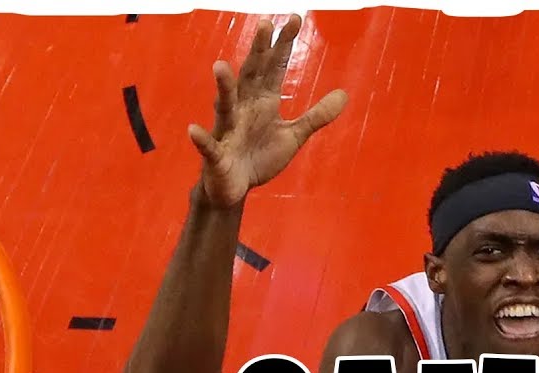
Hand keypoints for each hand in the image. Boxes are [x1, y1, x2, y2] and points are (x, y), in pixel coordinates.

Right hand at [189, 14, 347, 206]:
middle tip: (265, 24)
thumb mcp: (294, 135)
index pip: (273, 68)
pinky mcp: (216, 154)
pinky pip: (208, 146)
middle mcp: (243, 109)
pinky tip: (194, 130)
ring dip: (223, 87)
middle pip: (251, 76)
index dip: (283, 45)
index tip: (294, 18)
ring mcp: (228, 130)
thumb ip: (316, 115)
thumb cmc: (260, 157)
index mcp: (263, 101)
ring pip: (225, 105)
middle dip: (257, 52)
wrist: (236, 189)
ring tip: (220, 66)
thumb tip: (344, 94)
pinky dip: (202, 139)